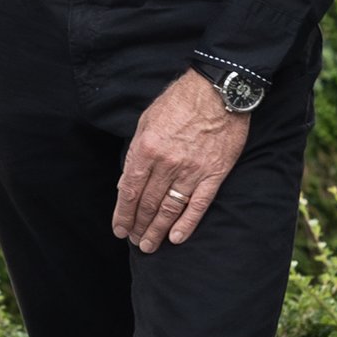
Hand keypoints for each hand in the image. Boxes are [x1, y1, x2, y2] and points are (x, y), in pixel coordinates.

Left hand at [114, 71, 250, 251]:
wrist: (218, 90)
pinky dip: (187, 224)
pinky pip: (198, 205)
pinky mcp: (214, 174)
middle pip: (148, 203)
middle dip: (138, 226)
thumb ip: (135, 152)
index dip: (123, 214)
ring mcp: (192, 170)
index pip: (130, 191)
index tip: (119, 229)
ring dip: (157, 230)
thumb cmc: (179, 101)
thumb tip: (126, 183)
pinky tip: (176, 238)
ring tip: (149, 245)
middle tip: (134, 241)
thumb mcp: (147, 120)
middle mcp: (167, 163)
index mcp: (147, 148)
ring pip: (170, 209)